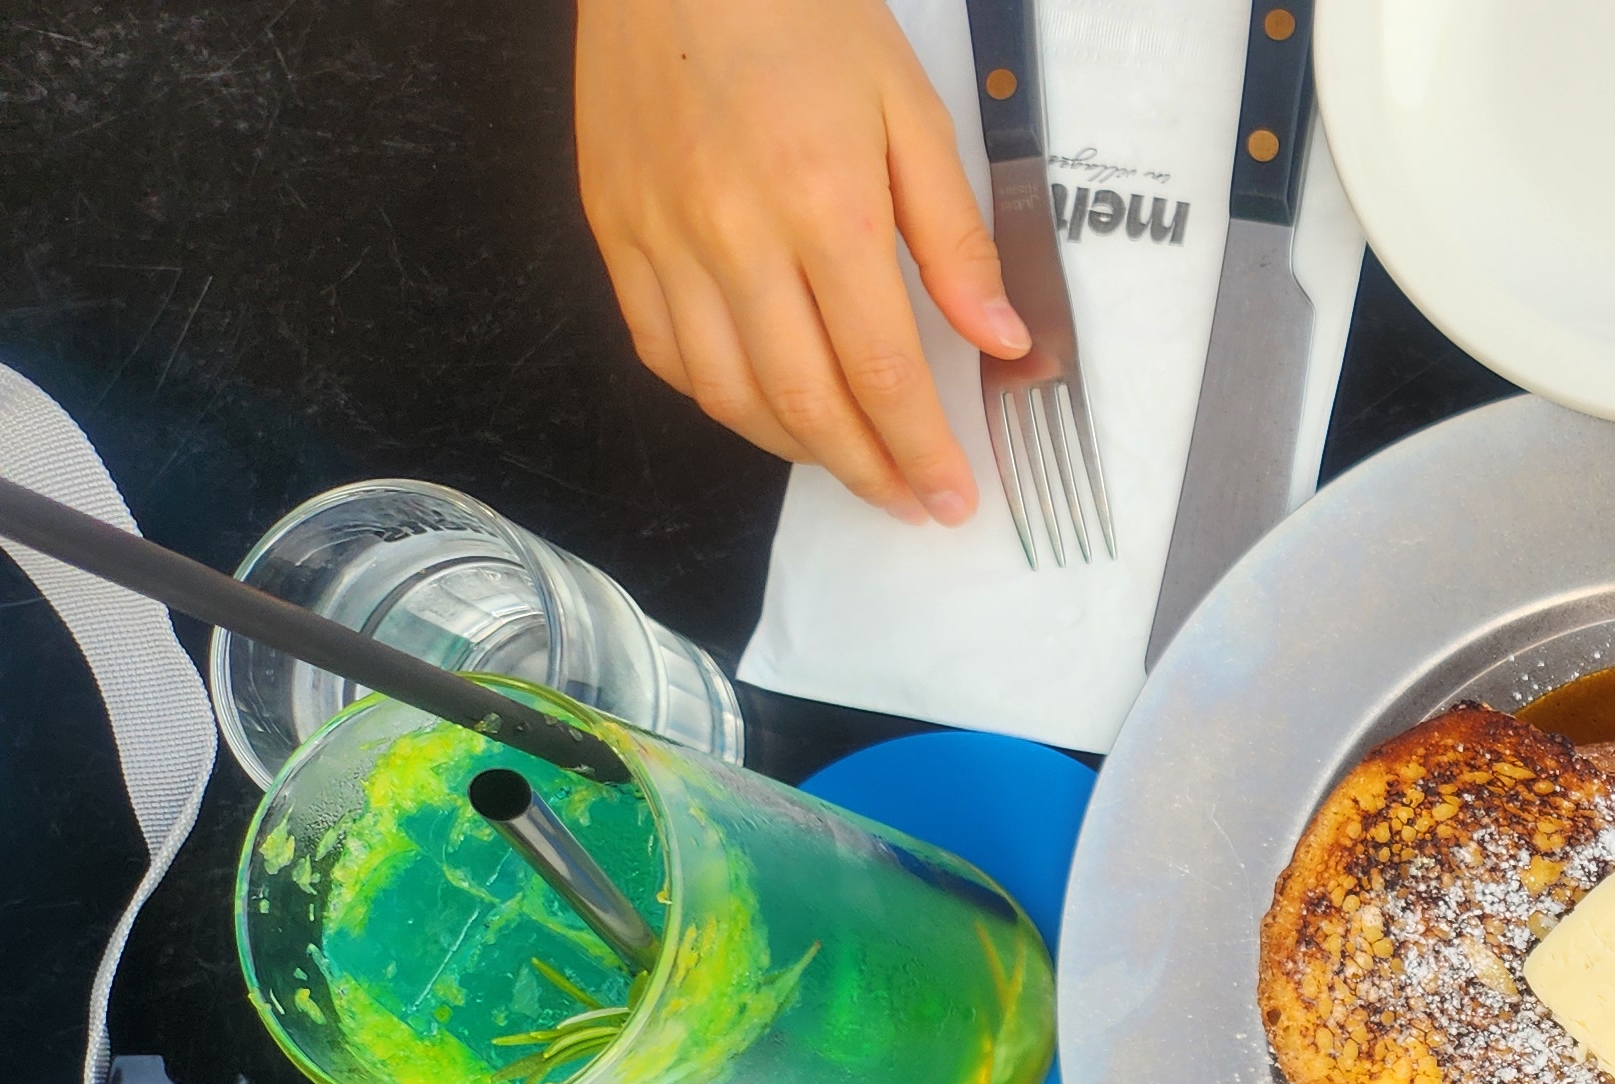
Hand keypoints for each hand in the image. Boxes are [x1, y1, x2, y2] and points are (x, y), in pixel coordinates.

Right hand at [574, 0, 1026, 524]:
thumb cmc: (801, 18)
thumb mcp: (911, 112)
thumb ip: (954, 237)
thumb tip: (1001, 341)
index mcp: (823, 207)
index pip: (881, 372)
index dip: (920, 453)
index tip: (951, 498)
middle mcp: (733, 239)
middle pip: (803, 403)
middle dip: (867, 472)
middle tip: (909, 504)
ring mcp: (661, 240)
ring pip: (726, 395)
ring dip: (794, 451)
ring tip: (848, 464)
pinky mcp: (613, 231)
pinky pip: (662, 351)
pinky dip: (718, 400)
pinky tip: (764, 406)